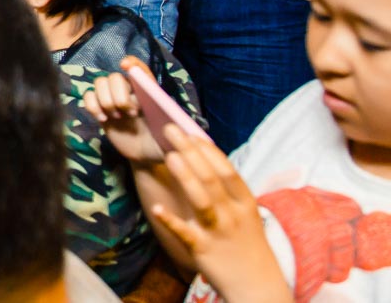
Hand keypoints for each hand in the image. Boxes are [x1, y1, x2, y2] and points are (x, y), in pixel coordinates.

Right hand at [83, 56, 166, 166]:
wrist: (145, 156)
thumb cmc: (162, 145)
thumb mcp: (173, 138)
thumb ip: (176, 132)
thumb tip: (175, 124)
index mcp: (148, 91)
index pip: (139, 69)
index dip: (132, 63)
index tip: (125, 66)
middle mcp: (129, 90)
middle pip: (114, 76)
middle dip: (119, 95)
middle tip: (131, 113)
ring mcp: (112, 98)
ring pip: (99, 82)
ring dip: (105, 100)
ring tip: (116, 117)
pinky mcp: (100, 108)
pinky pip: (88, 96)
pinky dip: (92, 106)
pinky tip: (103, 119)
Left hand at [150, 130, 290, 301]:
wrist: (258, 287)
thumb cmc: (245, 243)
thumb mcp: (244, 214)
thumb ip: (225, 189)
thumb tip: (200, 157)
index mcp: (244, 203)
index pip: (227, 171)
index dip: (208, 150)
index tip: (190, 132)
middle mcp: (233, 215)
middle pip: (211, 179)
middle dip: (190, 152)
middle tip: (170, 130)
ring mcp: (218, 232)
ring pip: (202, 201)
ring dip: (185, 178)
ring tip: (169, 157)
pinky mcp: (203, 251)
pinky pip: (186, 234)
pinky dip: (172, 221)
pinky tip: (158, 209)